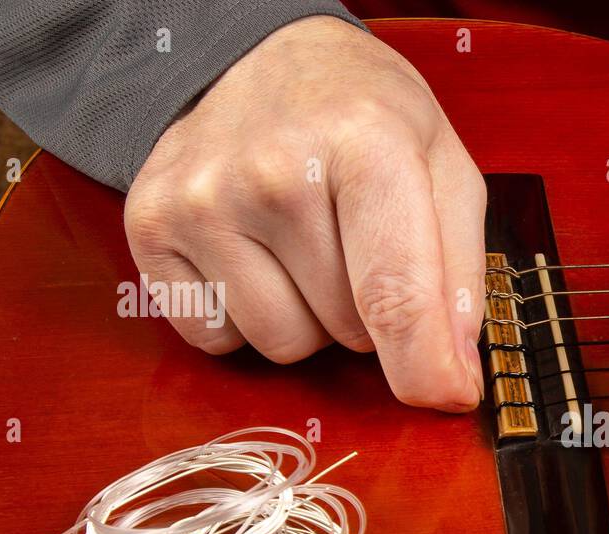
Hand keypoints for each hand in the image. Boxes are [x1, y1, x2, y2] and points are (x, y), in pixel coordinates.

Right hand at [124, 16, 484, 409]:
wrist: (266, 61)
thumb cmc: (365, 120)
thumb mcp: (443, 170)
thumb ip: (459, 275)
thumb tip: (453, 378)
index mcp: (364, 143)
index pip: (394, 293)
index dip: (425, 365)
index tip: (446, 397)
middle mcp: (272, 170)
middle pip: (347, 331)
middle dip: (366, 313)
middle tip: (355, 243)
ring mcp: (200, 199)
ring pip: (283, 345)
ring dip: (307, 318)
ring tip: (305, 246)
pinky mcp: (149, 227)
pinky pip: (216, 338)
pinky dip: (243, 317)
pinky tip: (253, 255)